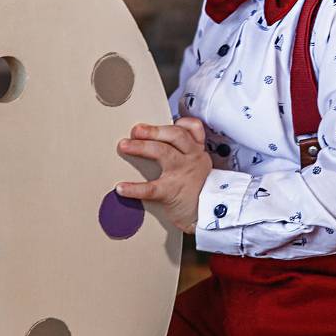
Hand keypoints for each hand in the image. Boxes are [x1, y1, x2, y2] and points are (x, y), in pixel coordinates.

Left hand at [116, 117, 211, 234]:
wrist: (213, 216)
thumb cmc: (201, 192)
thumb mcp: (201, 167)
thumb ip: (187, 152)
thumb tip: (162, 141)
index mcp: (196, 152)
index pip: (192, 129)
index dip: (177, 122)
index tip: (159, 119)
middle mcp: (191, 158)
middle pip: (174, 135)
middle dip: (154, 130)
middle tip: (136, 130)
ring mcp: (182, 174)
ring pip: (163, 152)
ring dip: (142, 146)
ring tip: (125, 146)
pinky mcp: (172, 192)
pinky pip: (151, 188)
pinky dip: (134, 188)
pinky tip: (122, 188)